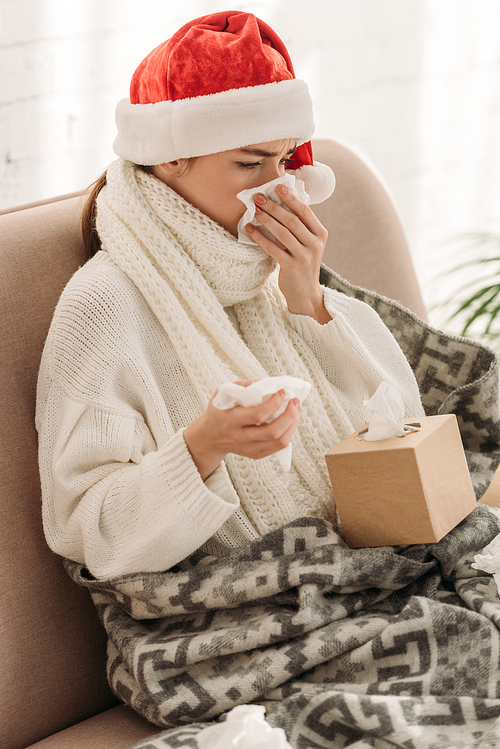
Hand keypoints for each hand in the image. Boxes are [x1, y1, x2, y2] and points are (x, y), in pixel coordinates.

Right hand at [183, 382, 300, 479]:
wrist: (208, 437)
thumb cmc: (218, 411)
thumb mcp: (222, 393)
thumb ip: (242, 386)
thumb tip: (263, 384)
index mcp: (231, 420)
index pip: (258, 415)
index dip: (274, 403)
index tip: (281, 392)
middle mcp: (240, 437)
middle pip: (273, 431)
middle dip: (290, 415)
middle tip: (294, 402)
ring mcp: (248, 448)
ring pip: (279, 442)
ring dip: (292, 424)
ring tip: (294, 410)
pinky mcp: (255, 454)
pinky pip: (278, 448)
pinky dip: (288, 434)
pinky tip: (289, 422)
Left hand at [246, 185, 330, 323]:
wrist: (305, 293)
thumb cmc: (303, 264)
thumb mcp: (308, 244)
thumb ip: (299, 227)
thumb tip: (279, 204)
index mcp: (320, 234)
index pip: (305, 211)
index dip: (291, 198)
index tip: (277, 187)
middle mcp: (315, 244)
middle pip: (291, 220)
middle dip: (273, 206)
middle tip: (258, 197)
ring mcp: (304, 256)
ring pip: (282, 233)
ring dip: (266, 219)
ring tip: (253, 211)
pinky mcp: (292, 267)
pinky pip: (273, 248)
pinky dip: (260, 237)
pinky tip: (250, 230)